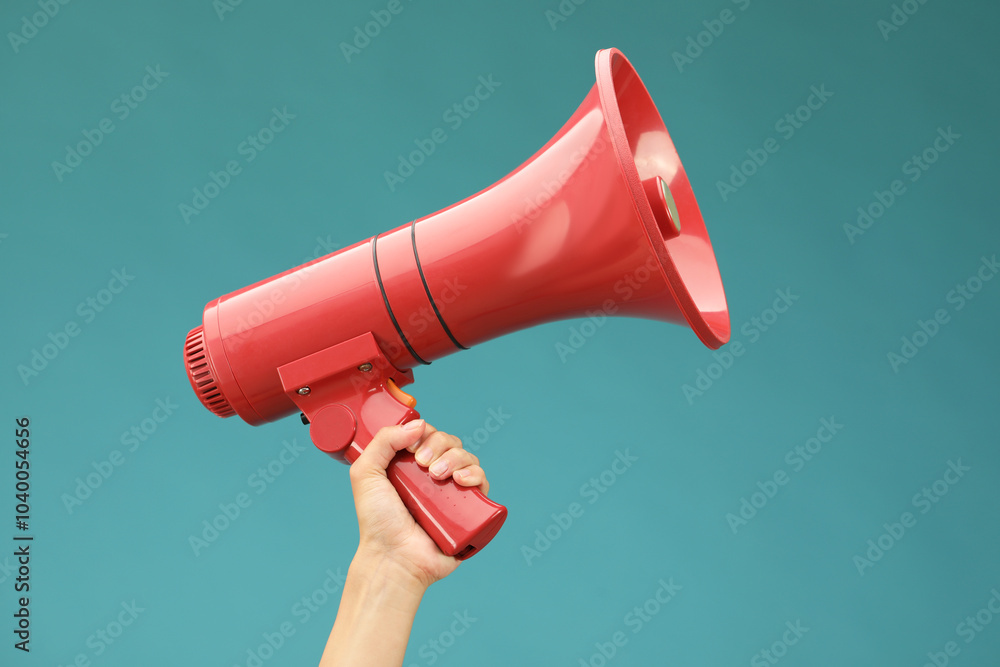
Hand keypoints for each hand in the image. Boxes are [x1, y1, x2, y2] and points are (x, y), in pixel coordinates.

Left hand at [348, 420, 488, 587]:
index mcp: (410, 465)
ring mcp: (451, 492)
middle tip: (423, 465)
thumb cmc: (377, 522)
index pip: (428, 435)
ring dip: (456, 458)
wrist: (394, 557)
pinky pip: (481, 482)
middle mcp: (433, 476)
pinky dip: (476, 474)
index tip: (413, 448)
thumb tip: (418, 425)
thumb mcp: (365, 474)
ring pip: (467, 458)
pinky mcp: (468, 509)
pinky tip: (462, 480)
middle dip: (439, 445)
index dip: (425, 434)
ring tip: (439, 476)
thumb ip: (382, 441)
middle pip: (450, 442)